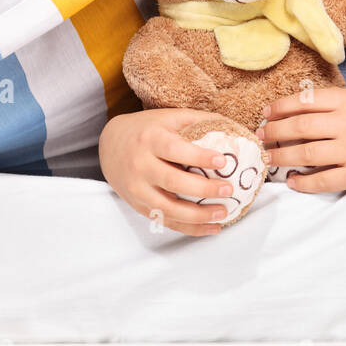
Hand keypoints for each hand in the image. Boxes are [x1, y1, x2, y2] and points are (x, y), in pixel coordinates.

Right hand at [98, 107, 250, 235]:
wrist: (110, 144)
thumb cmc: (147, 129)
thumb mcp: (169, 117)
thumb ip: (198, 121)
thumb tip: (235, 128)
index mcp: (150, 140)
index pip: (174, 150)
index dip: (198, 156)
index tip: (223, 161)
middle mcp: (140, 165)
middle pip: (172, 182)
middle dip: (203, 189)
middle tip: (228, 189)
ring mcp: (137, 189)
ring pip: (167, 208)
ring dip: (198, 215)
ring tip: (224, 212)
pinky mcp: (138, 206)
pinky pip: (164, 221)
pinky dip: (189, 228)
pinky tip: (211, 228)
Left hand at [257, 86, 345, 193]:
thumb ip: (338, 100)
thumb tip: (298, 105)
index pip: (305, 100)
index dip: (280, 107)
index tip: (266, 113)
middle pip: (299, 126)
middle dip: (273, 132)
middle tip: (260, 137)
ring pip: (304, 154)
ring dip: (280, 157)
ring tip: (268, 158)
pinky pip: (321, 180)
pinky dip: (302, 183)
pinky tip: (292, 181)